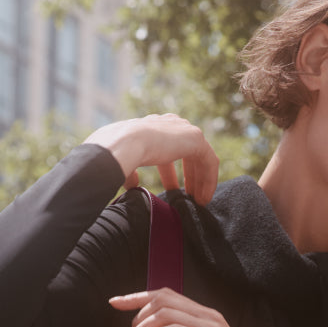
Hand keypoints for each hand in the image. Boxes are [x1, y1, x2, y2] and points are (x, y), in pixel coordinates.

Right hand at [84, 115, 218, 205]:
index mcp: (152, 128)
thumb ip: (132, 173)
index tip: (172, 191)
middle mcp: (170, 125)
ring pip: (200, 158)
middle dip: (190, 176)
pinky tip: (204, 198)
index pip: (167, 149)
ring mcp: (184, 129)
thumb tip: (133, 184)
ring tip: (199, 201)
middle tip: (189, 197)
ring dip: (201, 180)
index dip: (170, 172)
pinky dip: (209, 180)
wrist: (124, 144)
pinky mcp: (195, 138)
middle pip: (187, 153)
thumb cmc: (117, 154)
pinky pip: (209, 161)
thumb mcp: (124, 164)